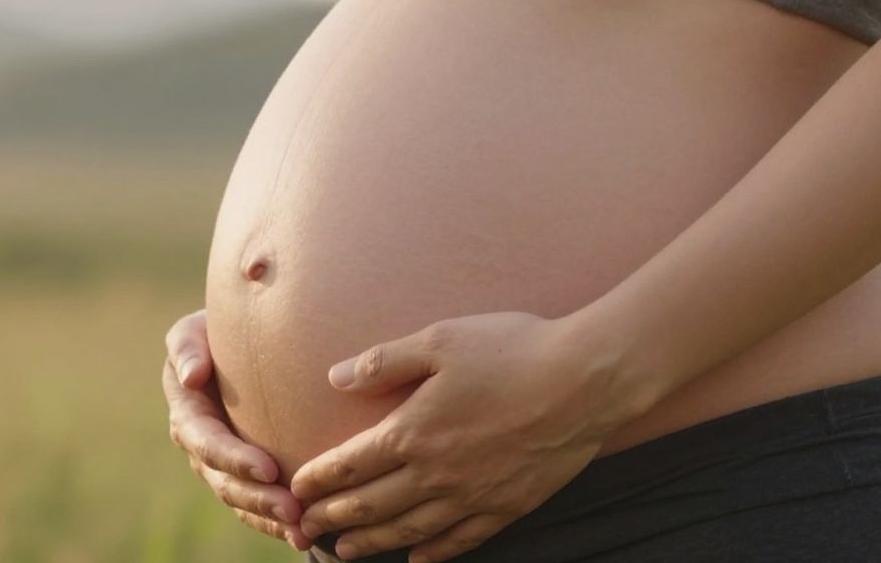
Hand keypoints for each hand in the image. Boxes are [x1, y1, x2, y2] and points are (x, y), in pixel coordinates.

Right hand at [163, 308, 312, 550]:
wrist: (237, 342)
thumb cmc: (218, 327)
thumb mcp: (194, 328)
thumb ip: (187, 346)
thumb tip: (191, 376)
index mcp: (187, 408)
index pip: (206, 440)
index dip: (233, 458)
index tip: (268, 468)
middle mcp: (199, 442)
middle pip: (224, 480)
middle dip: (258, 498)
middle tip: (293, 509)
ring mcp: (219, 463)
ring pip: (240, 499)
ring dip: (270, 518)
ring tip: (303, 532)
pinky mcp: (240, 474)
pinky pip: (254, 506)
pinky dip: (276, 524)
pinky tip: (304, 537)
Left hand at [290, 310, 642, 562]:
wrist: (585, 381)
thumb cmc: (511, 349)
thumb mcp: (439, 340)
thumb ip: (384, 362)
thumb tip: (333, 377)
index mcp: (412, 431)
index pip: (350, 465)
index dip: (318, 480)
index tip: (295, 491)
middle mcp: (436, 473)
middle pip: (371, 505)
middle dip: (334, 518)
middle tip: (306, 529)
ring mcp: (473, 496)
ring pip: (409, 530)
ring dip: (372, 543)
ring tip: (344, 552)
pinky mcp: (508, 506)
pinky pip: (462, 540)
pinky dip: (434, 553)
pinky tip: (419, 559)